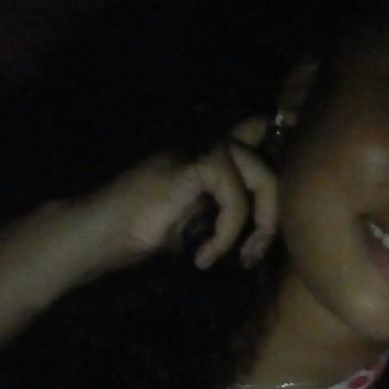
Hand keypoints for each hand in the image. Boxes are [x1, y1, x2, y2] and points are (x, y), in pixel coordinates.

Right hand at [84, 116, 279, 273]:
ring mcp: (199, 148)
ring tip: (236, 258)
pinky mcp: (193, 162)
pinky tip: (204, 254)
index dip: (282, 137)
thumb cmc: (139, 236)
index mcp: (207, 154)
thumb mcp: (195, 225)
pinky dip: (228, 231)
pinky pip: (235, 195)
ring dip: (259, 225)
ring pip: (263, 174)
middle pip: (272, 157)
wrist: (99, 236)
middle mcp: (207, 142)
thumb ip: (224, 212)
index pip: (258, 131)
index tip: (290, 172)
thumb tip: (265, 226)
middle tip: (253, 255)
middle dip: (275, 213)